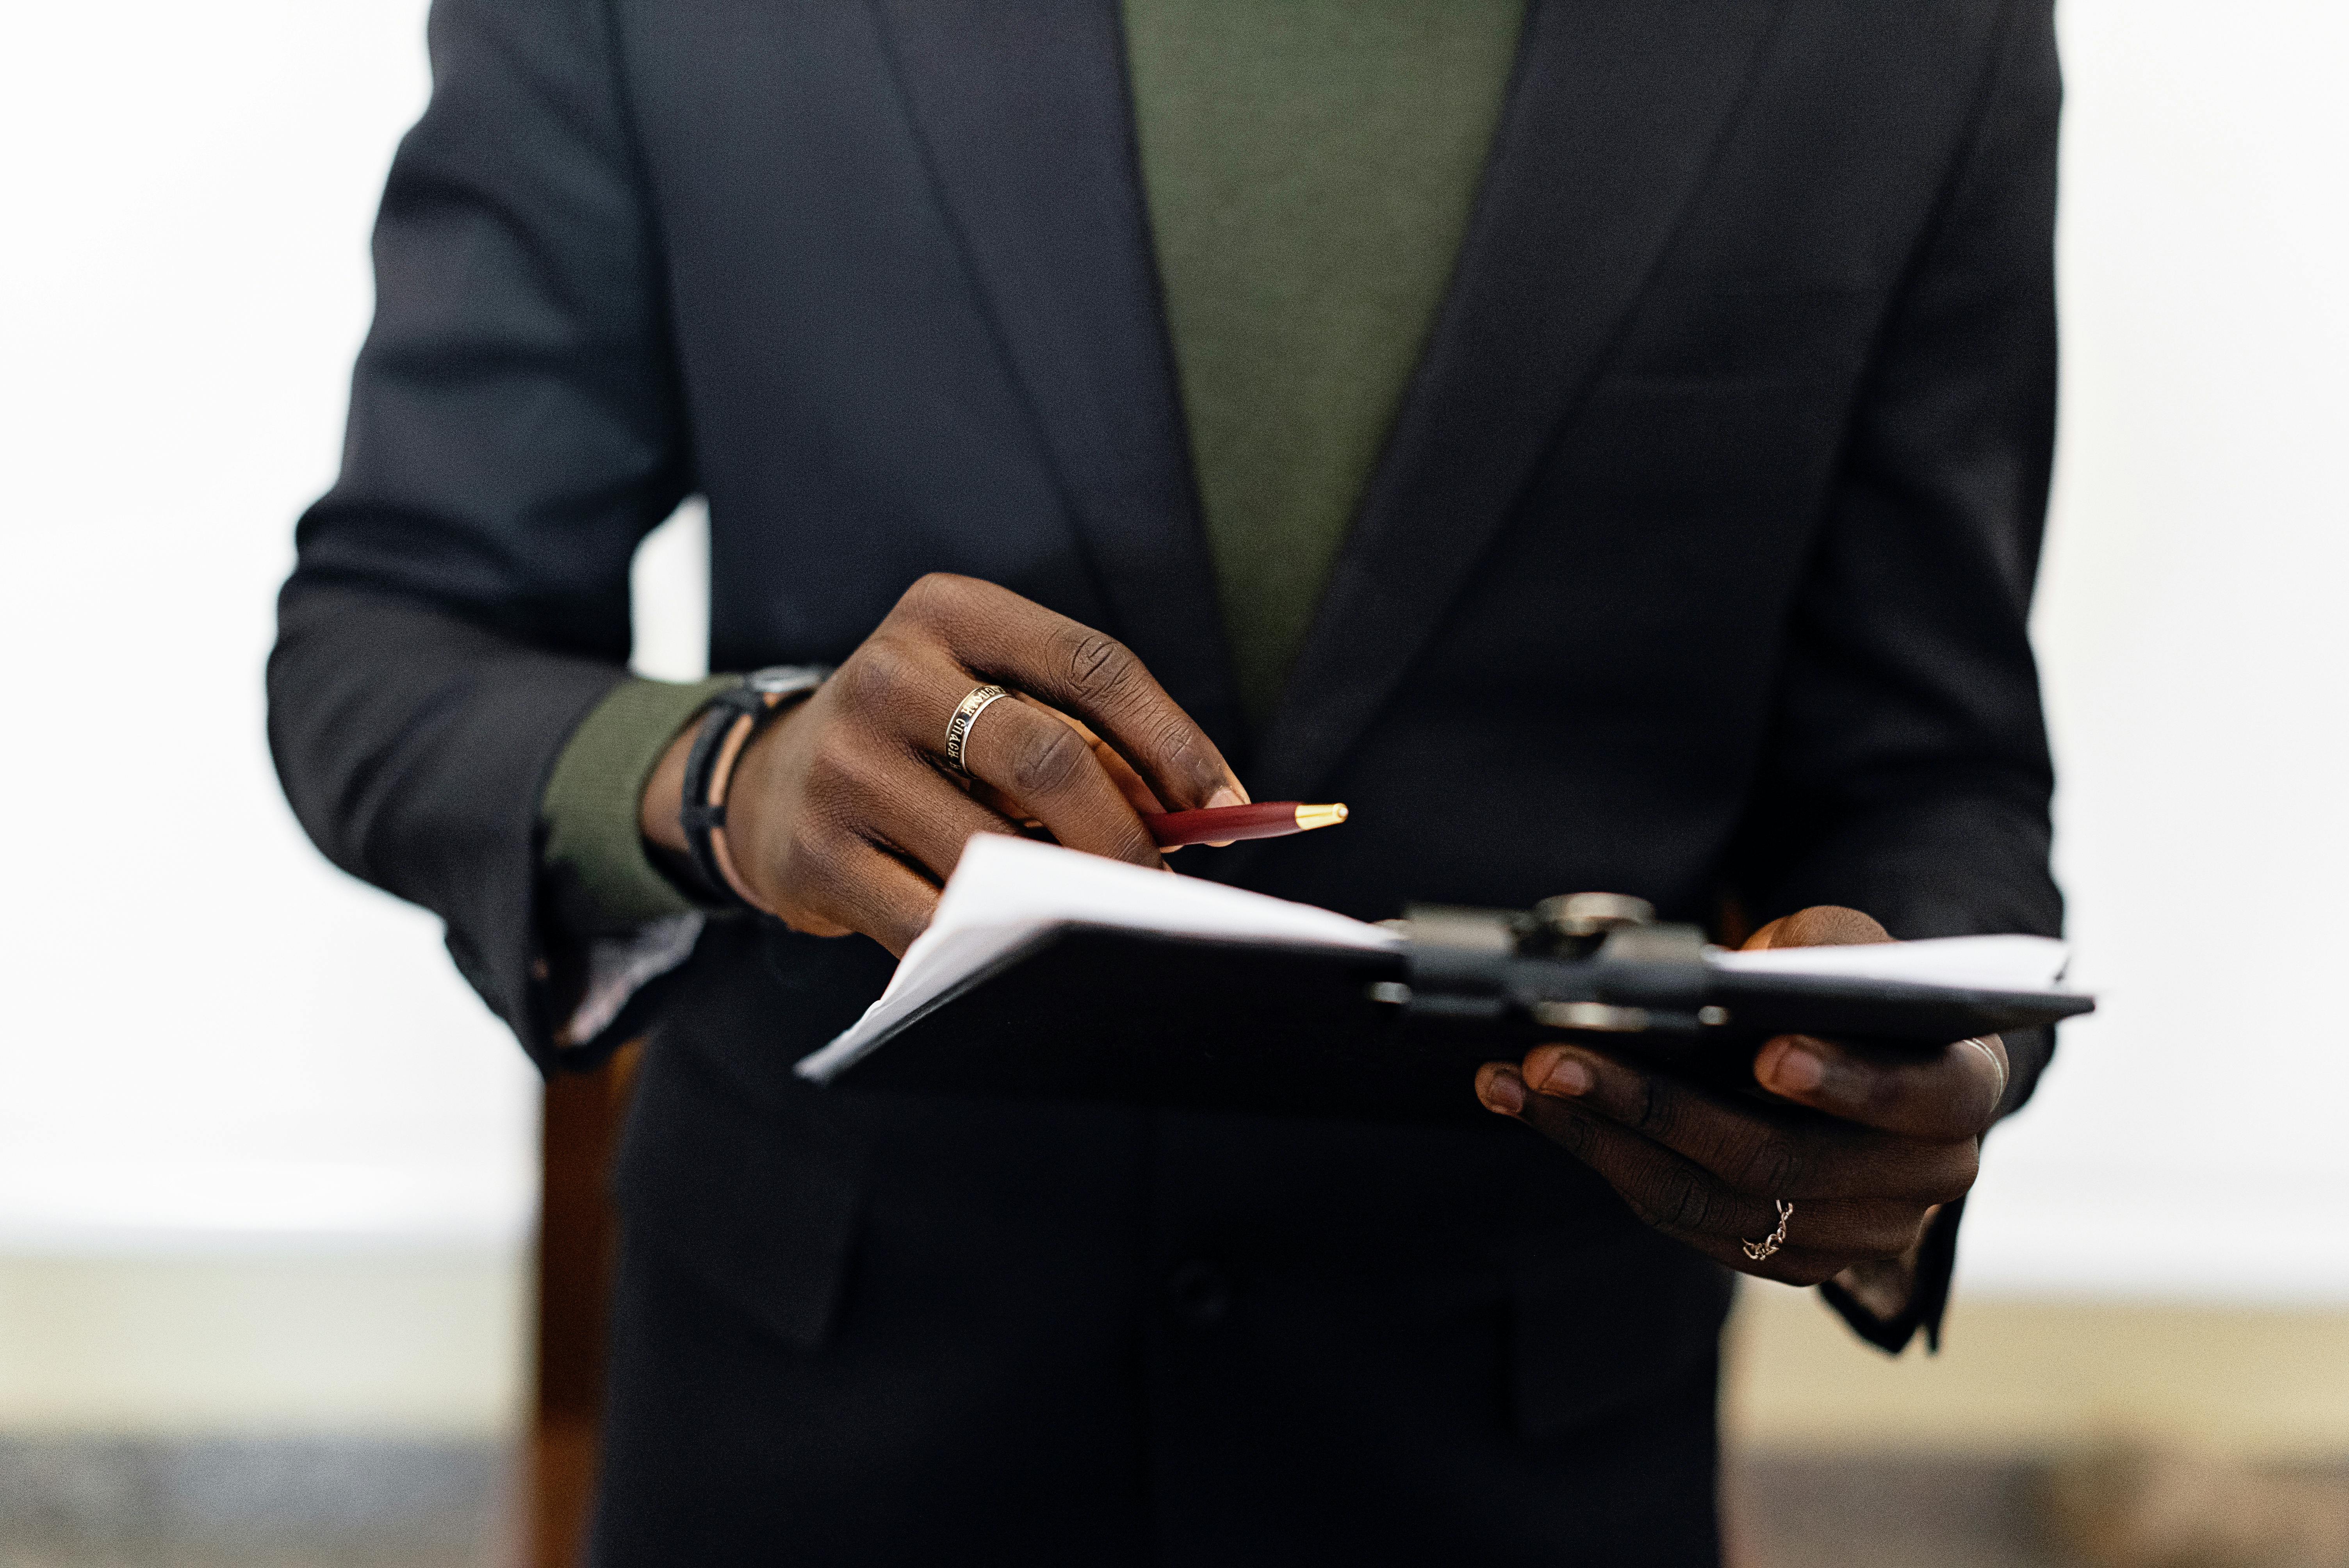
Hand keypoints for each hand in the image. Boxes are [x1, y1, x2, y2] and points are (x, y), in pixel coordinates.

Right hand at [642, 574, 1245, 953]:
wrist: (769, 784)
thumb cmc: (921, 744)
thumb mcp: (988, 703)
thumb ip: (1085, 741)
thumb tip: (1198, 815)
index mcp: (948, 612)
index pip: (1091, 665)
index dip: (1173, 740)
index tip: (1228, 806)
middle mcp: (890, 674)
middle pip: (1048, 758)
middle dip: (1126, 834)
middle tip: (1163, 884)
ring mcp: (845, 765)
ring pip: (995, 849)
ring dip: (1065, 894)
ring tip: (1096, 913)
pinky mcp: (817, 853)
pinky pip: (934, 917)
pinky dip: (992, 938)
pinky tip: (1017, 940)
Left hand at [1472, 906, 2005, 1285]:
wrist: (1864, 1045)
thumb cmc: (1852, 981)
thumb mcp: (1845, 944)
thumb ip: (1815, 954)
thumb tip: (1729, 982)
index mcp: (1963, 1093)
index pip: (1919, 1098)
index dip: (1847, 1082)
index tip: (1767, 1055)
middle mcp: (1927, 1177)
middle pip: (1781, 1160)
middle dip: (1655, 1105)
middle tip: (1554, 1057)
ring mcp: (1860, 1232)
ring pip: (1716, 1201)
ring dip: (1599, 1139)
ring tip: (1514, 1080)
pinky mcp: (1792, 1255)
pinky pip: (1688, 1221)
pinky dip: (1605, 1163)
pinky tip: (1538, 1112)